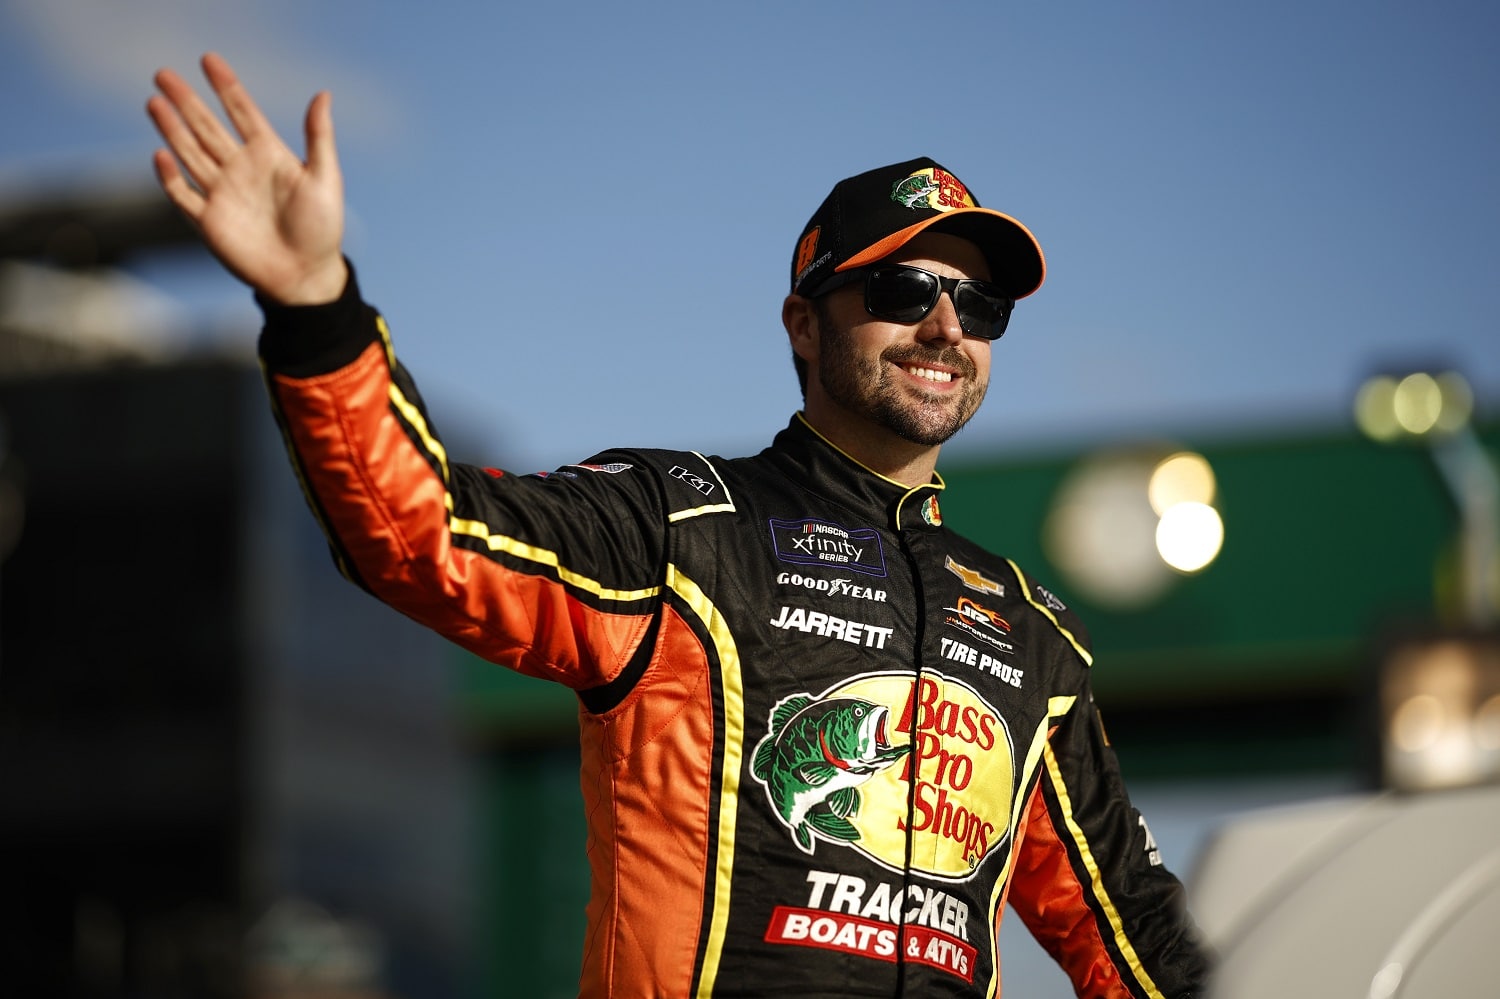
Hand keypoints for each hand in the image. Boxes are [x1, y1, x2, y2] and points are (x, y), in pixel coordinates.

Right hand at [147, 52, 347, 304]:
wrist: (306, 276)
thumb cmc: (322, 228)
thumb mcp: (325, 178)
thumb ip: (318, 137)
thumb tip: (323, 94)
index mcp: (269, 156)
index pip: (242, 112)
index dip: (226, 87)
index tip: (209, 60)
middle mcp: (241, 170)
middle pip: (207, 127)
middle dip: (186, 101)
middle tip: (163, 74)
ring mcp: (223, 193)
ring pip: (190, 153)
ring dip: (172, 129)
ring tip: (154, 101)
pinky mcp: (209, 220)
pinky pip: (182, 194)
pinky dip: (169, 176)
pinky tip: (160, 154)